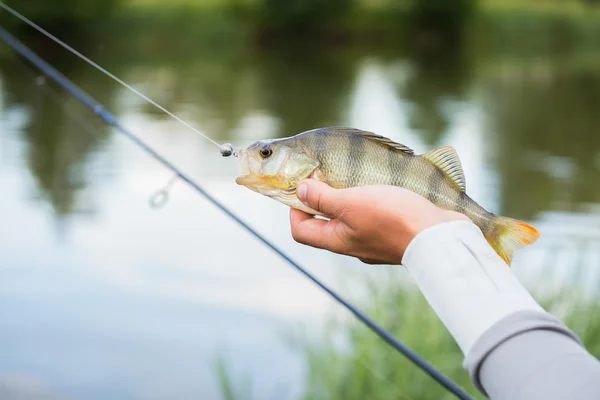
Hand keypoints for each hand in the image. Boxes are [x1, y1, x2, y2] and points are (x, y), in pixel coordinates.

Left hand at [289, 180, 470, 264]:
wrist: (440, 237)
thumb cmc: (393, 218)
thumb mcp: (351, 204)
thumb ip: (323, 198)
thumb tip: (301, 191)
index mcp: (337, 241)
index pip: (301, 231)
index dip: (294, 209)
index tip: (303, 186)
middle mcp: (352, 244)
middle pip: (325, 224)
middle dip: (322, 199)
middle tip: (327, 175)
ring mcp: (373, 241)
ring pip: (350, 219)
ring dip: (347, 198)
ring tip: (353, 177)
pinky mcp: (393, 234)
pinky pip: (372, 218)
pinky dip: (369, 202)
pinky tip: (379, 187)